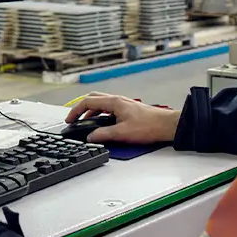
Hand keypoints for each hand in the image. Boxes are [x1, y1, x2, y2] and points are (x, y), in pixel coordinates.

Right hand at [65, 93, 180, 143]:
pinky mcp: (128, 109)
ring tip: (86, 123)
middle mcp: (117, 100)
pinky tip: (102, 124)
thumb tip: (90, 137)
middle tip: (74, 119)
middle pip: (93, 99)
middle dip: (81, 108)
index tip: (69, 120)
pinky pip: (108, 108)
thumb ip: (104, 135)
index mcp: (114, 102)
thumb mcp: (122, 133)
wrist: (166, 125)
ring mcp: (123, 104)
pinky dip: (100, 114)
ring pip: (101, 103)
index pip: (88, 102)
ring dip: (91, 111)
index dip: (76, 111)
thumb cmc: (149, 126)